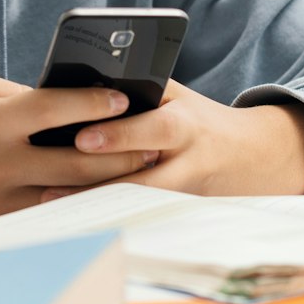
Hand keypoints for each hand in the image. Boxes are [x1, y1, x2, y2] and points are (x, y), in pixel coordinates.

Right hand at [0, 69, 160, 237]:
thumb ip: (9, 91)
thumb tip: (56, 97)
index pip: (54, 108)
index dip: (95, 102)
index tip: (127, 97)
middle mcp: (0, 166)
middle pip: (78, 163)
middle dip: (122, 153)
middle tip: (157, 142)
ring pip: (69, 196)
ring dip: (107, 185)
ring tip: (142, 171)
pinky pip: (45, 214)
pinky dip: (74, 205)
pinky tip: (101, 197)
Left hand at [43, 80, 303, 199]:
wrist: (253, 157)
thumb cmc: (196, 117)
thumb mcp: (174, 96)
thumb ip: (138, 92)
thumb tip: (77, 85)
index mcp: (185, 123)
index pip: (153, 128)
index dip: (119, 135)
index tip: (81, 137)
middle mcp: (185, 161)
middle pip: (143, 178)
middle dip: (98, 183)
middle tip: (52, 188)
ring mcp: (182, 192)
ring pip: (134, 204)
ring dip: (93, 207)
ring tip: (50, 206)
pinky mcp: (175, 212)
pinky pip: (135, 214)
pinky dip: (104, 215)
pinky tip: (69, 219)